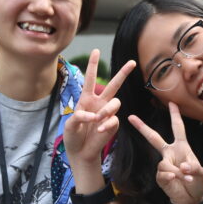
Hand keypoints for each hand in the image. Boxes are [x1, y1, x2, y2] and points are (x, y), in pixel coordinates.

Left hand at [64, 49, 134, 165]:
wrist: (81, 153)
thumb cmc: (73, 137)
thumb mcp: (69, 125)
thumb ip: (79, 116)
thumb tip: (94, 115)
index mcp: (86, 99)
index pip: (89, 79)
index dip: (93, 65)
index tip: (96, 50)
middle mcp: (99, 103)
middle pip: (113, 84)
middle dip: (123, 73)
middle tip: (132, 62)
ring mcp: (107, 113)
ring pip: (116, 102)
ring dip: (106, 110)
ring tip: (97, 119)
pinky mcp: (113, 124)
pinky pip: (114, 119)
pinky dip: (106, 124)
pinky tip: (98, 130)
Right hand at [128, 102, 202, 203]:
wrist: (190, 199)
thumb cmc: (197, 183)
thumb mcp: (202, 174)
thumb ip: (194, 168)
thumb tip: (182, 166)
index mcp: (182, 147)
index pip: (178, 128)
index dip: (175, 115)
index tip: (172, 103)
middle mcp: (170, 153)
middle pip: (154, 138)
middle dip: (143, 128)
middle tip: (131, 117)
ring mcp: (164, 164)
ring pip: (164, 164)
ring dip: (177, 172)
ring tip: (187, 178)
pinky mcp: (160, 177)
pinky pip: (163, 174)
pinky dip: (172, 178)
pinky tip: (177, 181)